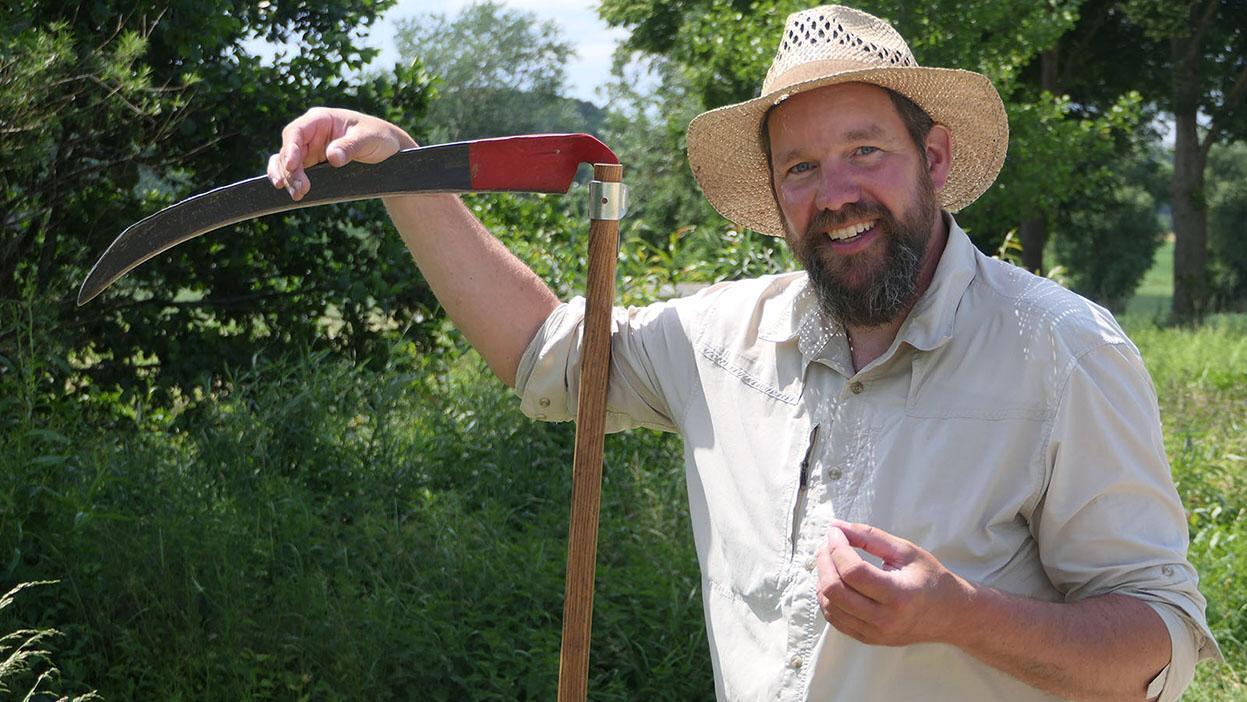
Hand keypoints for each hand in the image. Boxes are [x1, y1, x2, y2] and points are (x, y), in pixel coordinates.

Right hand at [267, 107, 417, 200]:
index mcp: (321, 119)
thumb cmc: (378, 136)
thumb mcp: (368, 138)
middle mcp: (311, 133)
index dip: (290, 148)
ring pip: (288, 162)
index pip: (296, 131)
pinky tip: (290, 191)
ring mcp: (310, 149)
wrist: (388, 149)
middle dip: (291, 171)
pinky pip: (295, 171)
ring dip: (289, 178)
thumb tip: (332, 157)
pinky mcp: (313, 163)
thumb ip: (350, 146)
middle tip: (301, 189)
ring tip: (297, 195)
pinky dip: (290, 180)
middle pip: (289, 150)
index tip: (292, 166)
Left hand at [815, 519, 973, 646]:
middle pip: (835, 590)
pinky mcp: (867, 639)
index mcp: (899, 595)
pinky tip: (835, 580)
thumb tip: (837, 527)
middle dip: (824, 561)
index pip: (853, 572)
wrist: (950, 615)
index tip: (835, 531)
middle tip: (829, 544)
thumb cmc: (931, 579)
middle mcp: (885, 619)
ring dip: (823, 578)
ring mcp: (874, 633)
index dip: (837, 548)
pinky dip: (827, 597)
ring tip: (831, 559)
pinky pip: (834, 619)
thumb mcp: (906, 551)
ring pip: (829, 606)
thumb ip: (871, 536)